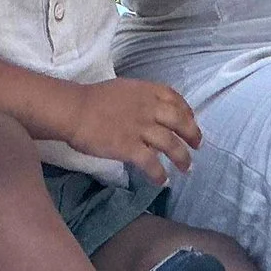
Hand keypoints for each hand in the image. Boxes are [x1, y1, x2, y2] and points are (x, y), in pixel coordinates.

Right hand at [64, 78, 201, 185]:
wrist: (73, 110)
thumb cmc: (91, 99)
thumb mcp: (121, 89)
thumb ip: (139, 98)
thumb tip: (149, 111)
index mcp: (145, 91)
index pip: (174, 98)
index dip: (187, 111)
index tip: (191, 120)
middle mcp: (148, 108)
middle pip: (180, 121)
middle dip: (192, 134)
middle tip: (197, 146)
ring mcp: (140, 128)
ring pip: (171, 144)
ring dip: (182, 158)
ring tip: (186, 168)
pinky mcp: (130, 147)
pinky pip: (151, 163)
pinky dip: (159, 174)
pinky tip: (161, 180)